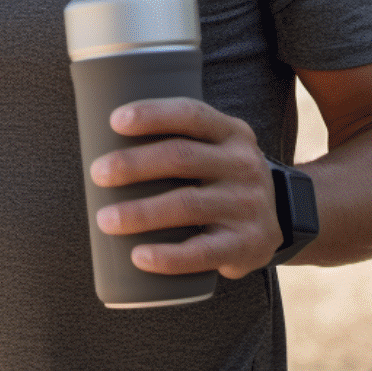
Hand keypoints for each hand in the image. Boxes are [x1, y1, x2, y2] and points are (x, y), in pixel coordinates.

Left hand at [90, 97, 281, 279]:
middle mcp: (244, 165)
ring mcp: (249, 206)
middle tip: (96, 174)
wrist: (280, 218)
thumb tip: (91, 131)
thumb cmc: (218, 175)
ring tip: (104, 220)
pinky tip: (139, 257)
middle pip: (182, 157)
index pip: (191, 114)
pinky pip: (204, 252)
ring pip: (188, 204)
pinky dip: (168, 256)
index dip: (152, 115)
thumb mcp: (211, 146)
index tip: (114, 121)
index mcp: (230, 133)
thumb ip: (171, 136)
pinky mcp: (247, 245)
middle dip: (133, 164)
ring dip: (141, 212)